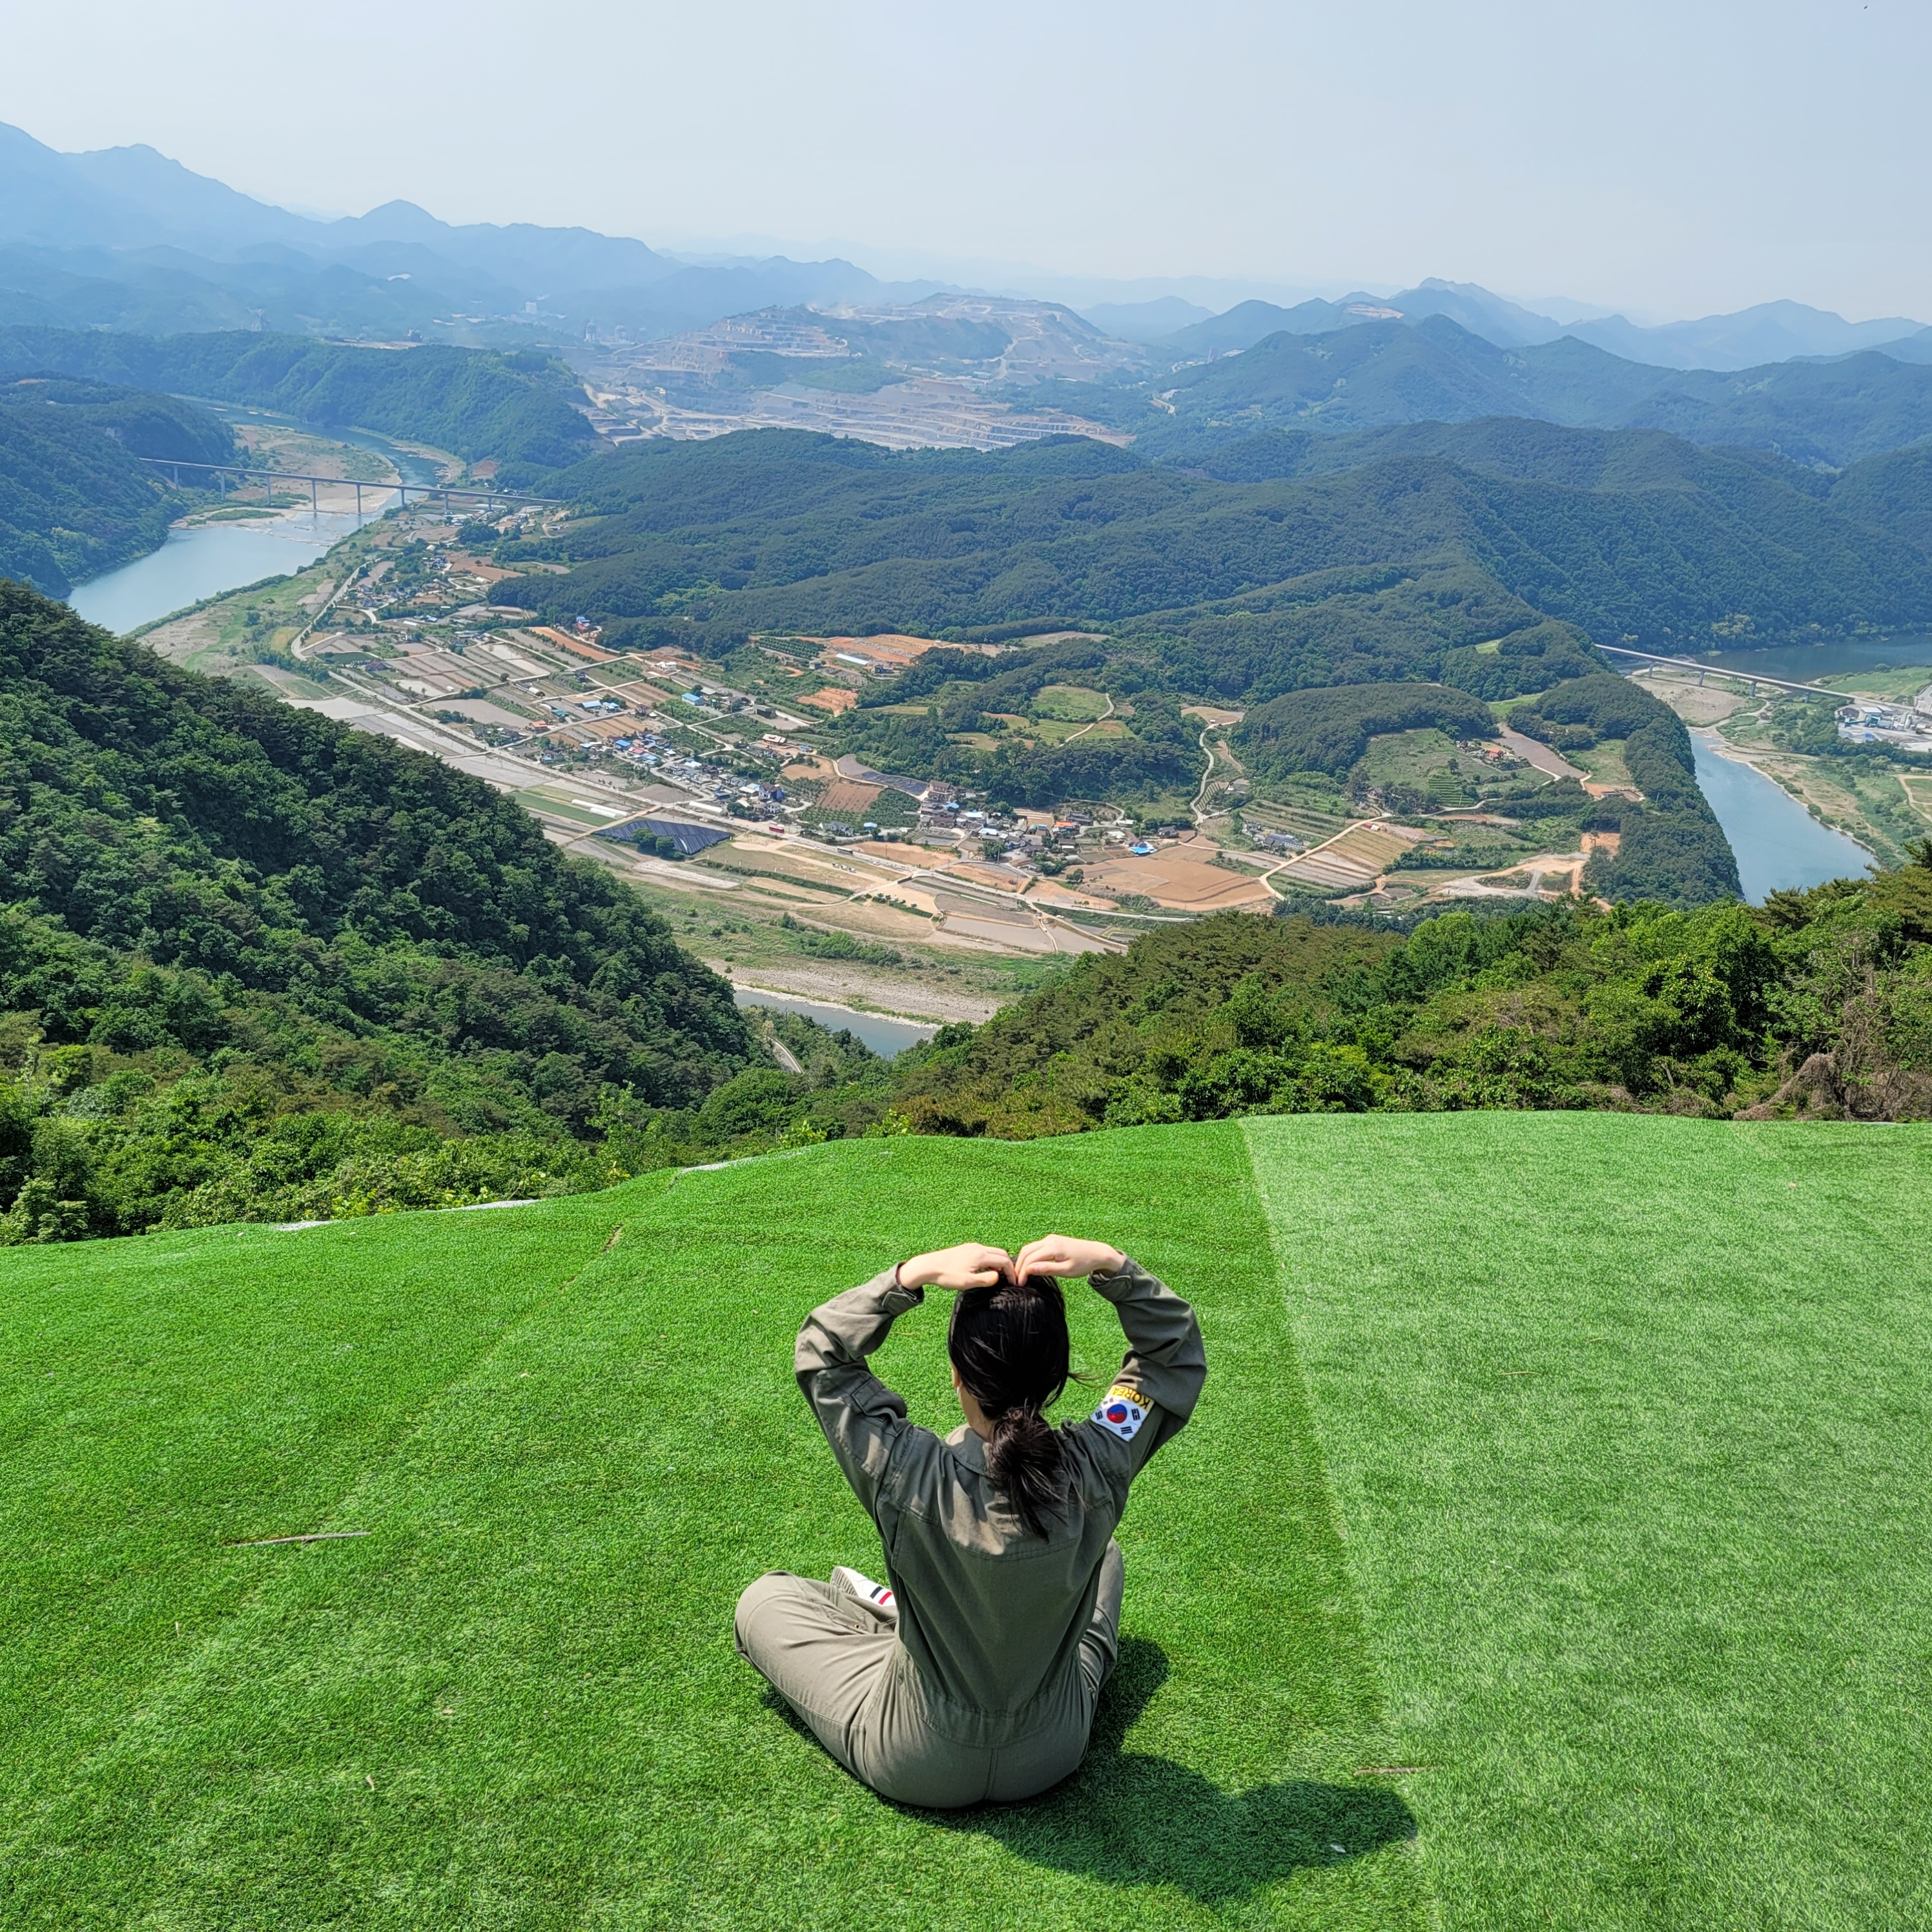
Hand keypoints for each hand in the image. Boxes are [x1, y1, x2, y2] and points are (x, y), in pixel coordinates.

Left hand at [897, 1243, 1014, 1292]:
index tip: (1014, 1282)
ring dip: (999, 1262)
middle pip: (1001, 1253)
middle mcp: (978, 1248)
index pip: (1004, 1261)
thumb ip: (985, 1280)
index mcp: (980, 1255)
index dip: (1012, 1272)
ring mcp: (972, 1247)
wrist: (928, 1266)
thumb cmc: (947, 1275)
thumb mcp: (967, 1282)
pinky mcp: (966, 1249)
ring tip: (999, 1276)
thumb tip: (998, 1277)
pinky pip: (984, 1252)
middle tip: (1010, 1278)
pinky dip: (990, 1260)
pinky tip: (985, 1270)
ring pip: (992, 1252)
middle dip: (1008, 1266)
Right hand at [1014, 1234, 1124, 1282]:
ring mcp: (1050, 1239)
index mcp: (1052, 1247)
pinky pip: (1035, 1247)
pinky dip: (1029, 1256)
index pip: (1030, 1259)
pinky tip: (1029, 1266)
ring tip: (1021, 1275)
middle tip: (1017, 1281)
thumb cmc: (1083, 1264)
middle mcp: (1049, 1240)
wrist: (1097, 1253)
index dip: (1022, 1272)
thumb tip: (1029, 1269)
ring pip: (1029, 1248)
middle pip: (1026, 1251)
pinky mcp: (1052, 1240)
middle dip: (1019, 1266)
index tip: (1020, 1284)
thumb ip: (1047, 1269)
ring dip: (1023, 1261)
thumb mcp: (1066, 1270)